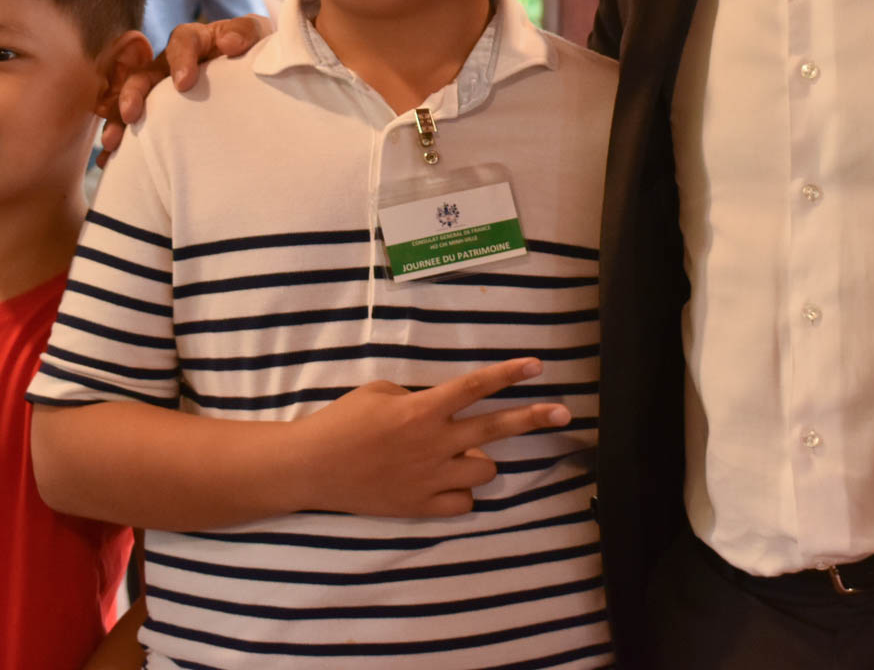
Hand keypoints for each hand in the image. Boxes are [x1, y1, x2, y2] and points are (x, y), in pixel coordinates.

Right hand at [98, 14, 271, 165]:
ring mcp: (160, 87)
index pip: (183, 40)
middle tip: (131, 113)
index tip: (184, 83)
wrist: (252, 70)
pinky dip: (122, 144)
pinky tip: (111, 162)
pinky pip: (133, 125)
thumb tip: (230, 44)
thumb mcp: (256, 34)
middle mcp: (170, 62)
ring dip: (118, 120)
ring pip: (132, 100)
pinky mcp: (158, 111)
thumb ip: (245, 32)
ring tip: (112, 142)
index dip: (181, 59)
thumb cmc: (252, 49)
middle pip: (145, 73)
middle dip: (134, 93)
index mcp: (196, 40)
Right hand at [289, 358, 570, 517]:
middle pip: (496, 428)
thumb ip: (418, 399)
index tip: (538, 366)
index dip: (509, 374)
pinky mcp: (420, 507)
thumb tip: (443, 409)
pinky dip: (461, 492)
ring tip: (465, 454)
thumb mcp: (380, 393)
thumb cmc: (341, 422)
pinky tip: (448, 483)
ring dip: (482, 460)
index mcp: (422, 409)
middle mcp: (434, 443)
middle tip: (563, 413)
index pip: (475, 386)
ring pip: (486, 470)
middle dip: (534, 418)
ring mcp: (430, 478)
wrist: (310, 468)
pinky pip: (463, 503)